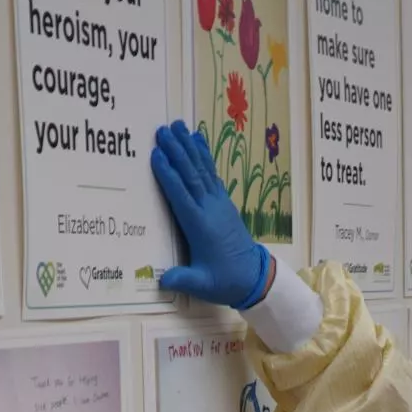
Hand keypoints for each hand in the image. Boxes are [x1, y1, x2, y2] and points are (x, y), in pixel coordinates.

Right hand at [150, 120, 271, 308]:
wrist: (254, 277)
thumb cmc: (225, 280)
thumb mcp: (202, 285)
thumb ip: (182, 280)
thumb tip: (162, 280)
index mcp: (200, 226)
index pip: (181, 195)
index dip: (169, 174)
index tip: (157, 154)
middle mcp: (210, 208)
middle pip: (191, 175)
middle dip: (177, 151)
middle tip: (163, 130)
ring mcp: (219, 203)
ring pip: (202, 169)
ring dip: (190, 147)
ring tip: (178, 126)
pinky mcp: (224, 202)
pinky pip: (211, 174)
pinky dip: (204, 156)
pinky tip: (198, 141)